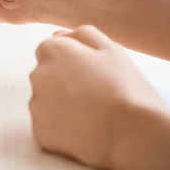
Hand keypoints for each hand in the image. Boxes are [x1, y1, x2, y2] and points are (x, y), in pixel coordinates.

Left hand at [29, 25, 169, 169]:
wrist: (132, 135)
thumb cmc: (126, 88)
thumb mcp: (112, 50)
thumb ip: (82, 35)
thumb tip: (59, 34)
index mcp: (53, 51)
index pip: (49, 51)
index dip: (70, 62)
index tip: (89, 75)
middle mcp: (37, 75)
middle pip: (44, 76)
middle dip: (61, 82)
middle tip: (91, 96)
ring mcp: (36, 105)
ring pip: (44, 102)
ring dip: (59, 105)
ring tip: (90, 115)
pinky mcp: (40, 131)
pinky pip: (47, 126)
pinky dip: (60, 129)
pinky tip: (82, 131)